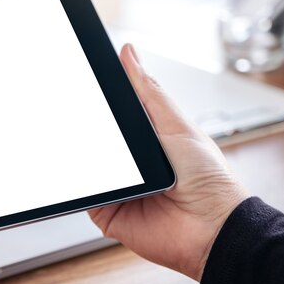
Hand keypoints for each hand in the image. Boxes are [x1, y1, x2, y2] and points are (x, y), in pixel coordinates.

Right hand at [89, 44, 247, 280]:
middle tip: (71, 110)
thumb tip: (128, 55)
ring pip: (85, 166)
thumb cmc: (209, 179)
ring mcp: (115, 187)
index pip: (111, 115)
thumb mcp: (177, 124)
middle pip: (94, 139)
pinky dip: (80, 185)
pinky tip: (86, 173)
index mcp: (144, 140)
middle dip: (84, 128)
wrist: (212, 228)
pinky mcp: (105, 210)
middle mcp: (128, 163)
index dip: (95, 101)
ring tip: (85, 145)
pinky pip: (83, 194)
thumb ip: (148, 93)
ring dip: (82, 156)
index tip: (80, 82)